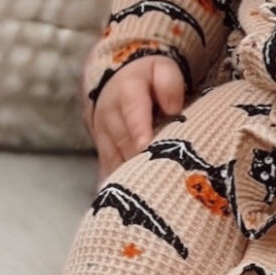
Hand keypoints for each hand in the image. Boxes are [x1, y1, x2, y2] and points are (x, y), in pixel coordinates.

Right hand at [88, 55, 186, 184]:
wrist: (116, 81)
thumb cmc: (149, 78)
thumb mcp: (163, 69)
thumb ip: (169, 83)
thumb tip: (173, 109)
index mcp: (128, 91)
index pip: (133, 111)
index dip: (139, 129)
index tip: (145, 146)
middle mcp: (110, 115)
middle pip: (125, 141)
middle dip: (141, 160)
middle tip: (161, 179)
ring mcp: (103, 134)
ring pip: (115, 159)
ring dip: (130, 176)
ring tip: (149, 196)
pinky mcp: (102, 150)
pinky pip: (107, 169)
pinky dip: (116, 185)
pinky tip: (129, 205)